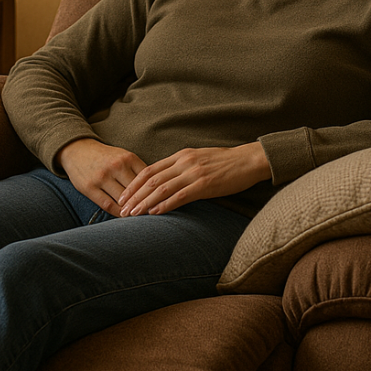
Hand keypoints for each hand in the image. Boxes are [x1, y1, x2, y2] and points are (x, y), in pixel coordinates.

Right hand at [56, 138, 147, 216]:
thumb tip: (156, 187)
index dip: (155, 193)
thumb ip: (138, 169)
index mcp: (128, 158)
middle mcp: (116, 166)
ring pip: (123, 200)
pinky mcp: (89, 187)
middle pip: (136, 190)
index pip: (147, 179)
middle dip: (145, 203)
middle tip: (153, 214)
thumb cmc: (106, 156)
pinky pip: (107, 205)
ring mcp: (102, 177)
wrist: (77, 150)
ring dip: (132, 210)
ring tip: (139, 218)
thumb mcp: (123, 156)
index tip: (161, 203)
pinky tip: (124, 216)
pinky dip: (118, 213)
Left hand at [118, 143, 270, 216]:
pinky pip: (180, 196)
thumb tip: (165, 180)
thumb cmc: (225, 162)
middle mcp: (184, 162)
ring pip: (162, 189)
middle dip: (134, 196)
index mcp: (181, 155)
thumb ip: (181, 167)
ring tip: (133, 215)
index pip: (150, 169)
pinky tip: (154, 213)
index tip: (123, 196)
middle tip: (122, 209)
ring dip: (145, 203)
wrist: (248, 160)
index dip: (134, 184)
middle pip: (151, 180)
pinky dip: (165, 205)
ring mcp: (194, 173)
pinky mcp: (205, 185)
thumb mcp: (199, 159)